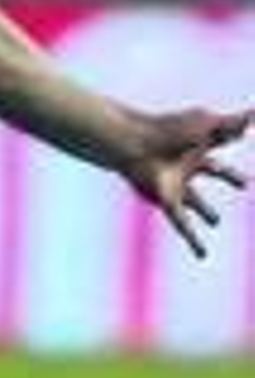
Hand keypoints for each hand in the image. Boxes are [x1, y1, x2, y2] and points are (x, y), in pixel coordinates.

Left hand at [119, 106, 251, 257]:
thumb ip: (234, 122)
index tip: (242, 133)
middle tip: (244, 183)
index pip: (222, 142)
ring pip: (194, 201)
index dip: (232, 138)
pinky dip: (194, 240)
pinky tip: (203, 254)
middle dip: (227, 175)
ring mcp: (176, 183)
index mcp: (196, 145)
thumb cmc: (169, 130)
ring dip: (205, 211)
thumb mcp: (208, 124)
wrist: (134, 144)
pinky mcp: (166, 200)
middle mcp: (186, 164)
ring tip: (215, 222)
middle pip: (211, 170)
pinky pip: (182, 224)